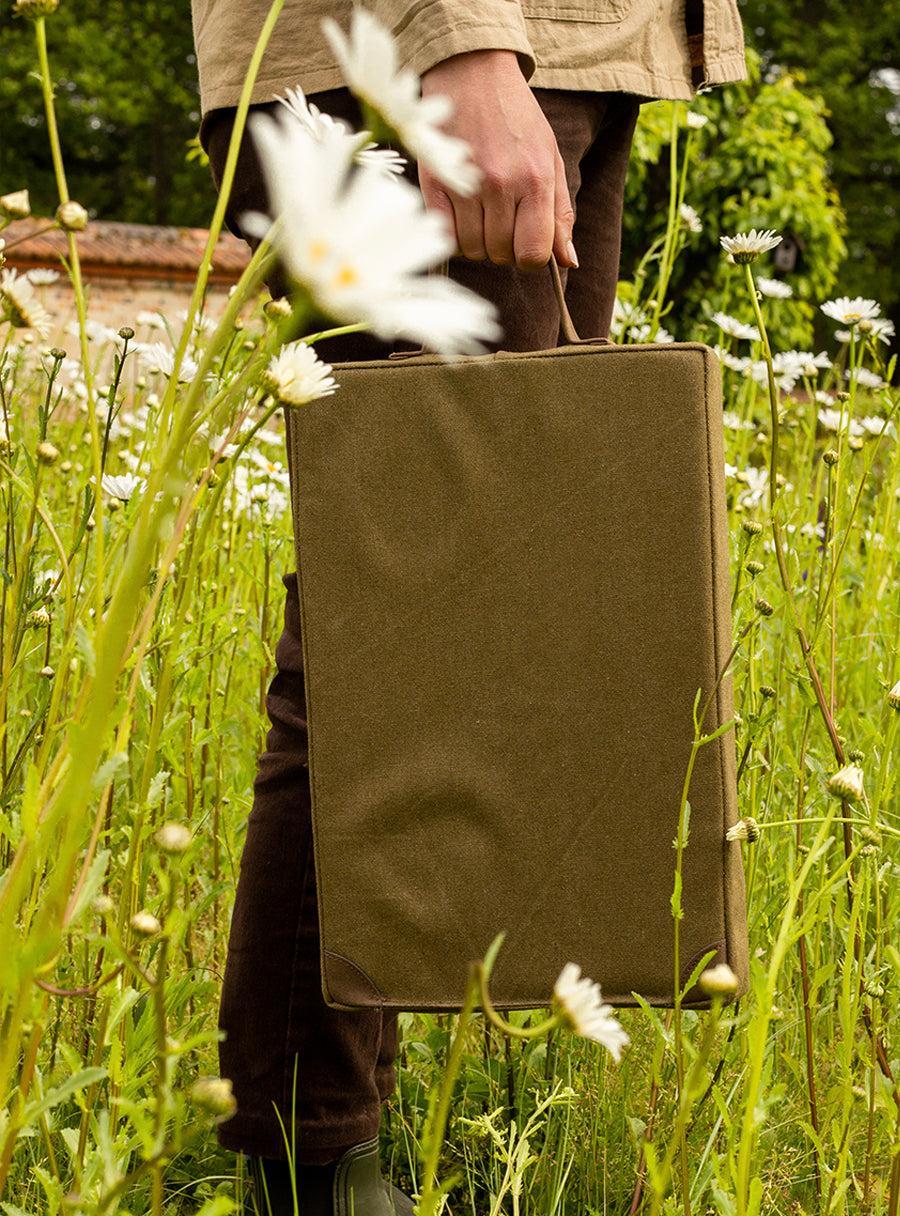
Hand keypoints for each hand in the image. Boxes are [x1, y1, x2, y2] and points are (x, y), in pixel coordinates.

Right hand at [419, 49, 577, 271]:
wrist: (473, 74)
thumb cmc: (517, 120)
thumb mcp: (550, 159)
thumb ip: (560, 213)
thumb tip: (568, 262)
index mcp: (535, 179)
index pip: (532, 254)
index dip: (529, 257)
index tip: (525, 242)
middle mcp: (501, 184)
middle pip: (500, 254)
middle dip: (503, 246)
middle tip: (502, 218)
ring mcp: (466, 184)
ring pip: (473, 249)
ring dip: (478, 241)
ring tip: (481, 211)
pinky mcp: (436, 182)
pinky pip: (447, 235)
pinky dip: (455, 234)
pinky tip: (461, 214)